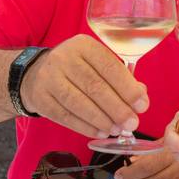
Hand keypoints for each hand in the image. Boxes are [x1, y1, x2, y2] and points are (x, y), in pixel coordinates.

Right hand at [19, 35, 148, 138]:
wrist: (36, 74)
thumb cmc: (76, 69)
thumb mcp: (95, 64)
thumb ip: (119, 77)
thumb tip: (140, 96)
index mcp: (83, 45)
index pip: (109, 66)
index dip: (127, 88)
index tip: (142, 105)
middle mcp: (64, 58)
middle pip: (95, 86)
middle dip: (117, 108)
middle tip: (132, 123)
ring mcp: (49, 78)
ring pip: (79, 103)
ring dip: (102, 120)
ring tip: (117, 130)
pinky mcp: (40, 98)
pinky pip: (66, 116)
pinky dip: (85, 127)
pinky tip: (100, 133)